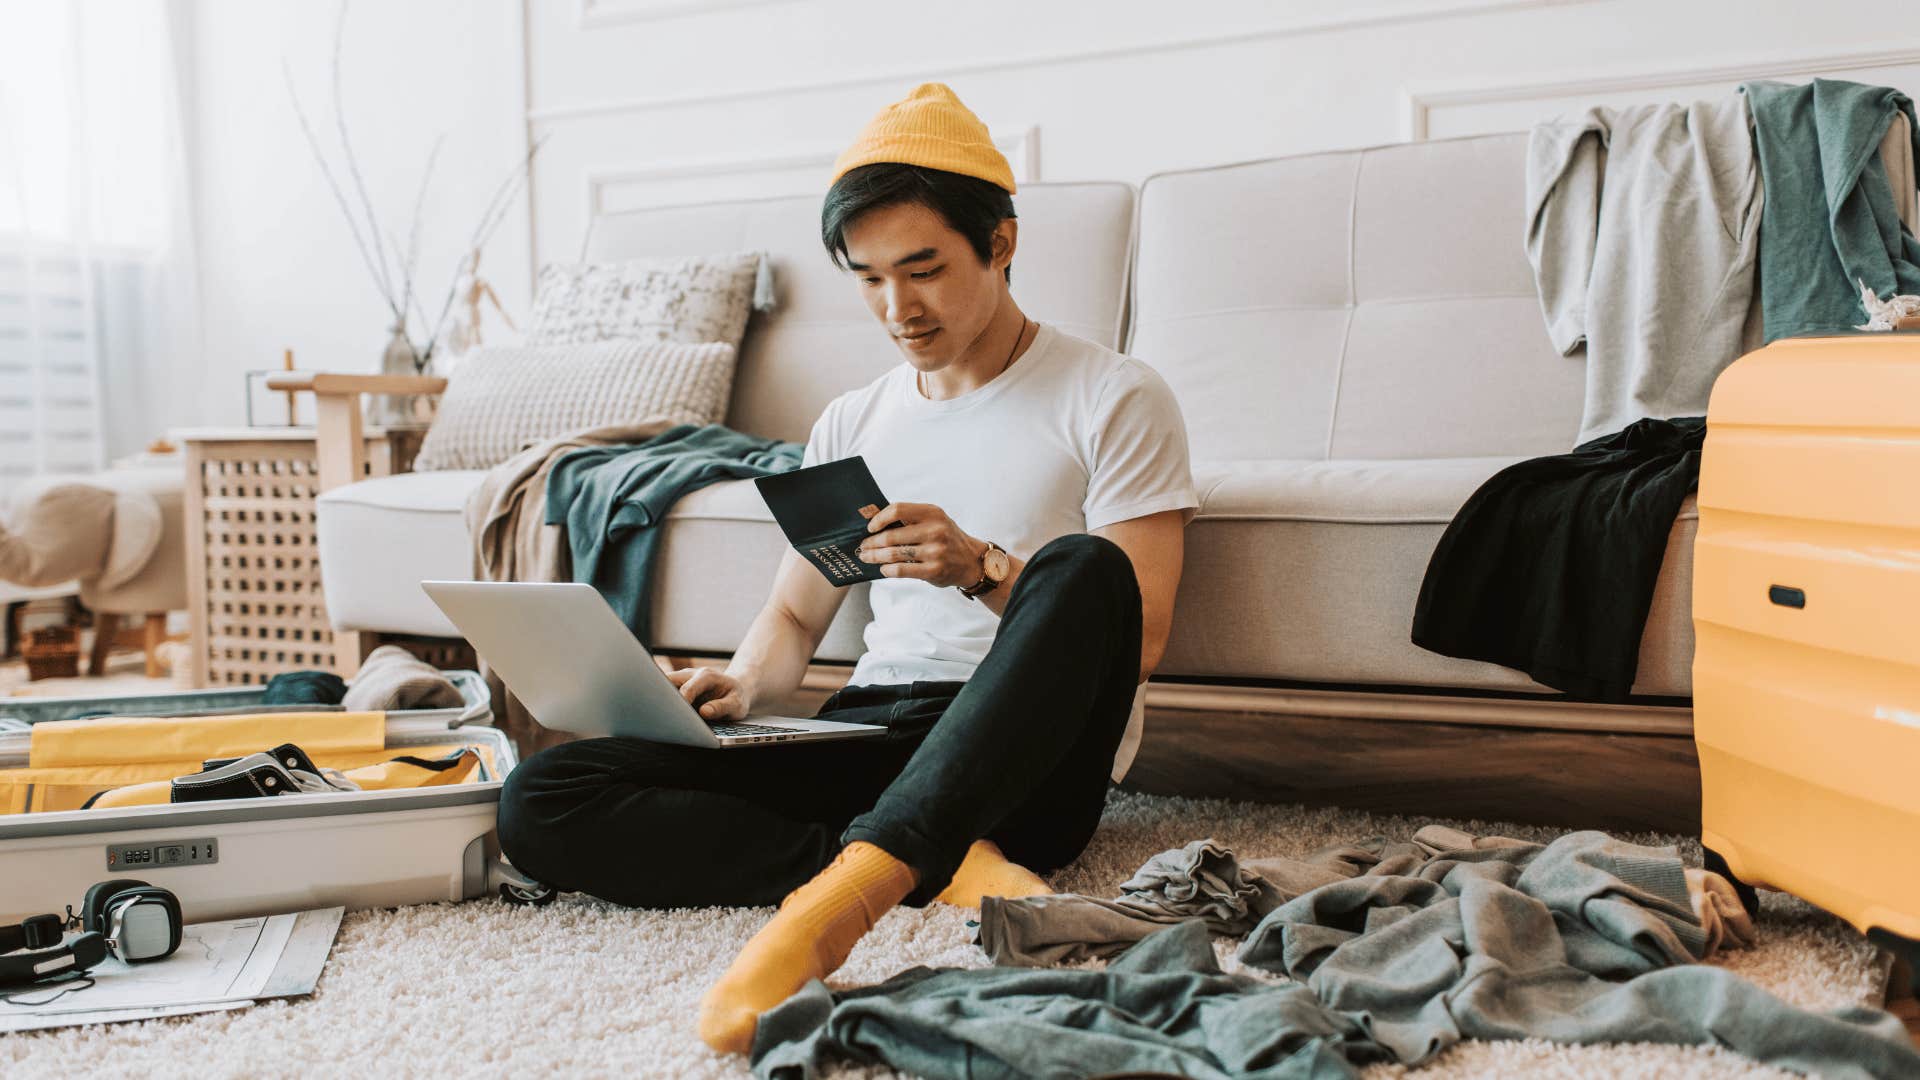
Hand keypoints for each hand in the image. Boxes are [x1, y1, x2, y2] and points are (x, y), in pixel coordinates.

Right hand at [664, 666, 750, 722]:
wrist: (734, 689)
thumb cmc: (735, 698)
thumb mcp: (736, 704)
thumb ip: (722, 707)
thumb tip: (704, 712)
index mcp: (706, 676)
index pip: (687, 688)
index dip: (681, 703)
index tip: (678, 717)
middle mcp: (691, 674)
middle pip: (667, 682)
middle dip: (662, 698)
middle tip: (663, 718)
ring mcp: (681, 679)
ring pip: (661, 685)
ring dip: (660, 700)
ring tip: (661, 718)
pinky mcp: (676, 686)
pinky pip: (663, 692)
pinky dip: (662, 702)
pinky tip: (663, 715)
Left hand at [855, 501, 983, 588]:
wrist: (972, 561)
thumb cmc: (947, 538)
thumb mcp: (935, 520)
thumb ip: (911, 518)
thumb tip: (875, 520)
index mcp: (933, 513)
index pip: (898, 510)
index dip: (879, 518)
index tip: (870, 527)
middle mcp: (935, 531)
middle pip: (891, 535)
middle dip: (872, 542)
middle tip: (862, 546)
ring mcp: (935, 552)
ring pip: (894, 554)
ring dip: (875, 556)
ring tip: (867, 557)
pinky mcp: (934, 571)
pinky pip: (901, 570)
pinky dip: (887, 570)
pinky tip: (883, 569)